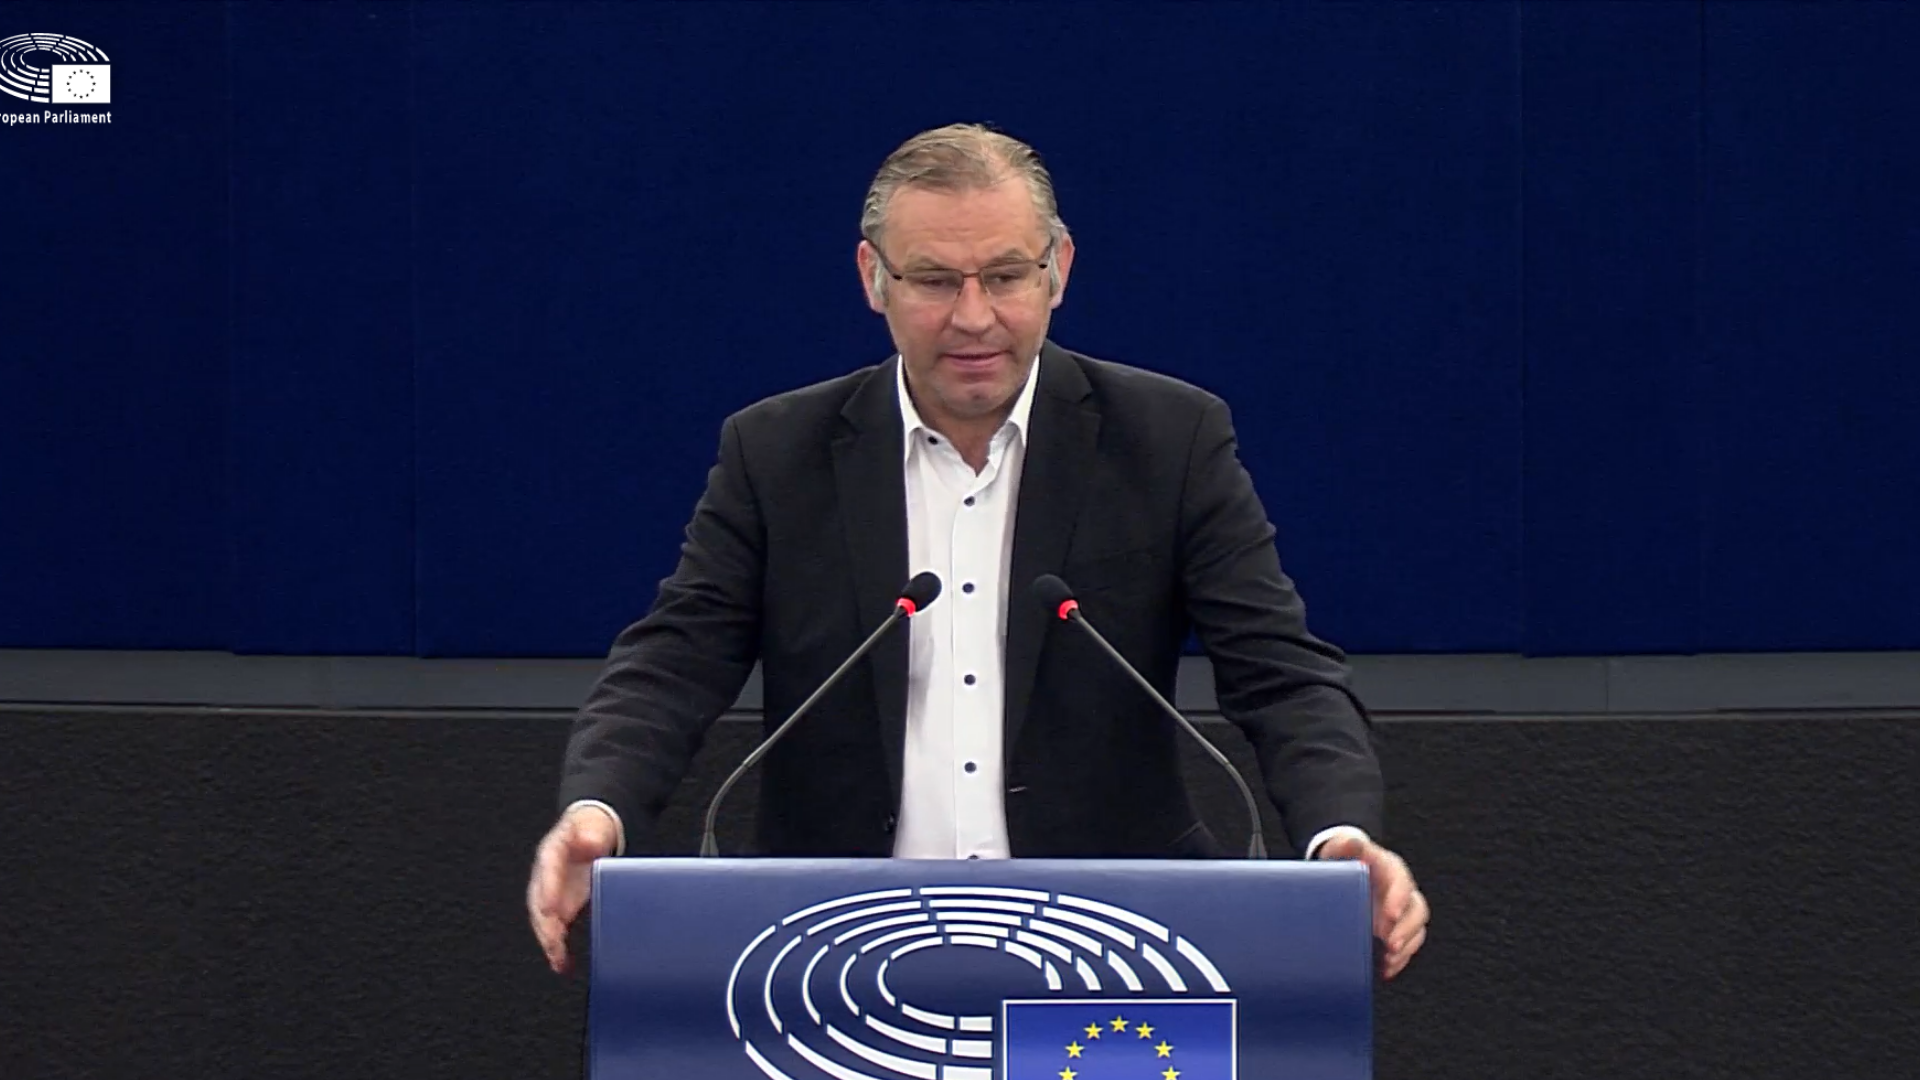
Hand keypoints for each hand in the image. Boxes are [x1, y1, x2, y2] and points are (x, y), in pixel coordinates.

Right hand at [526, 805, 618, 974]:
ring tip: (559, 961)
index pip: (547, 871)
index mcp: (552, 853)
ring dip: (550, 942)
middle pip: (539, 902)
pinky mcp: (560, 907)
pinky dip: (558, 948)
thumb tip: (590, 841)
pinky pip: (555, 929)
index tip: (550, 909)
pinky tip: (563, 965)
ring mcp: (551, 893)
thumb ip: (591, 833)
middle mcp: (546, 876)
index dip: (548, 891)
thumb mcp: (593, 826)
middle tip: (554, 944)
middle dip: (545, 925)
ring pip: (543, 921)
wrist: (591, 832)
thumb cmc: (590, 829)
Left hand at [1316, 834, 1427, 979]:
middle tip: (1391, 945)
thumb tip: (1353, 842)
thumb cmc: (1343, 857)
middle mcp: (1402, 890)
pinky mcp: (1397, 927)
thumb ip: (1346, 844)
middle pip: (1416, 910)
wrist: (1342, 867)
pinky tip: (1386, 969)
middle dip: (1406, 930)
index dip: (1399, 900)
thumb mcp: (1341, 847)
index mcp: (1391, 868)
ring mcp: (1402, 910)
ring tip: (1389, 960)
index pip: (1402, 883)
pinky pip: (1408, 945)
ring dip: (1406, 947)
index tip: (1390, 916)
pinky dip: (1399, 959)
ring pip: (1417, 929)